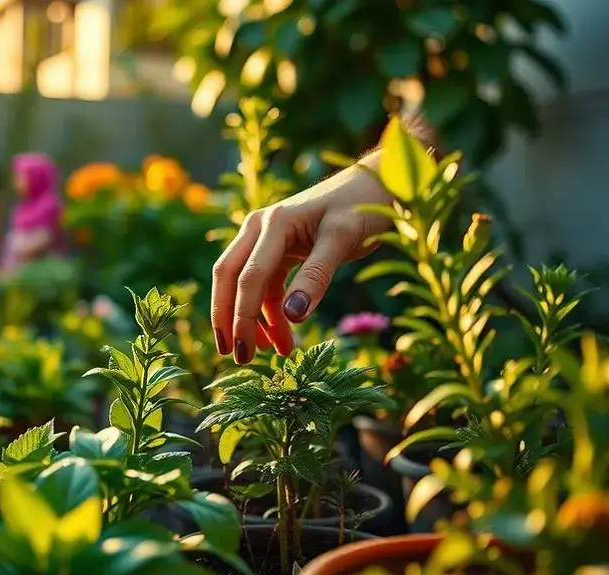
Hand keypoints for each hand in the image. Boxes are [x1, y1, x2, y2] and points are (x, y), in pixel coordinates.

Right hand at [211, 164, 391, 363]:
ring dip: (254, 319)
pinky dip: (271, 311)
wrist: (379, 183)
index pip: (247, 277)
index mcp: (272, 223)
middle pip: (229, 278)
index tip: (244, 353)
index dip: (242, 317)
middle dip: (229, 319)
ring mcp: (267, 238)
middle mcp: (260, 228)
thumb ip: (317, 276)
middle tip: (237, 357)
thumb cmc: (363, 205)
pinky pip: (266, 284)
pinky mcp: (280, 249)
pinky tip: (283, 336)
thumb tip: (292, 317)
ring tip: (271, 353)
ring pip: (246, 284)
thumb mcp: (343, 239)